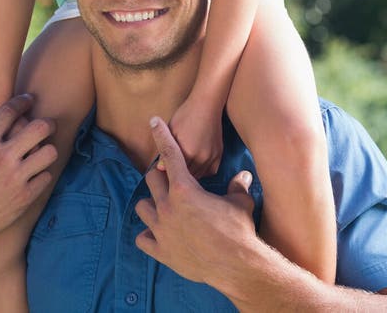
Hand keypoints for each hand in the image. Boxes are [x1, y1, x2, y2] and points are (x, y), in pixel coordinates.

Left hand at [135, 117, 256, 283]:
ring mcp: (162, 230)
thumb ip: (238, 185)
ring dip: (152, 204)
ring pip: (143, 207)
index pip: (169, 154)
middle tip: (169, 181)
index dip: (161, 135)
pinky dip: (148, 234)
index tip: (153, 122)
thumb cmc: (238, 230)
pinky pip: (143, 239)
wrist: (236, 266)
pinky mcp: (161, 251)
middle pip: (152, 180)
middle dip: (159, 176)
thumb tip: (243, 175)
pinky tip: (157, 233)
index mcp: (185, 189)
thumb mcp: (240, 202)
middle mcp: (168, 206)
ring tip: (163, 207)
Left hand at [168, 96, 223, 177]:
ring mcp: (212, 157)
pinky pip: (210, 172)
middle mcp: (201, 158)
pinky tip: (195, 163)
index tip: (164, 169)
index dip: (168, 174)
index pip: (174, 174)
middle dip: (179, 175)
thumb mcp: (171, 130)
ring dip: (190, 174)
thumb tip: (159, 168)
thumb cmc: (185, 115)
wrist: (206, 104)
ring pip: (199, 176)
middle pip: (187, 178)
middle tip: (173, 167)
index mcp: (187, 153)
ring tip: (183, 167)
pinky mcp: (219, 155)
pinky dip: (202, 171)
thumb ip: (165, 150)